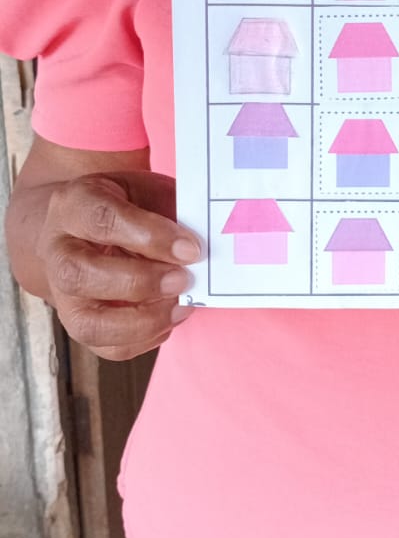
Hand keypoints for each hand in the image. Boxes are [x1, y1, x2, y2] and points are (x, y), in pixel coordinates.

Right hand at [37, 172, 202, 361]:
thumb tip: (201, 244)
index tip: (190, 249)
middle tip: (183, 279)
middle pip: (80, 274)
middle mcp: (58, 251)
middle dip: (140, 282)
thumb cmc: (125, 206)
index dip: (149, 236)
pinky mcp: (79, 323)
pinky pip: (105, 347)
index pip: (102, 220)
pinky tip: (169, 317)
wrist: (87, 227)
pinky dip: (144, 339)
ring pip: (87, 323)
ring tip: (181, 305)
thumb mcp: (146, 191)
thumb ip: (170, 211)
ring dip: (142, 321)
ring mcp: (63, 294)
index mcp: (73, 205)